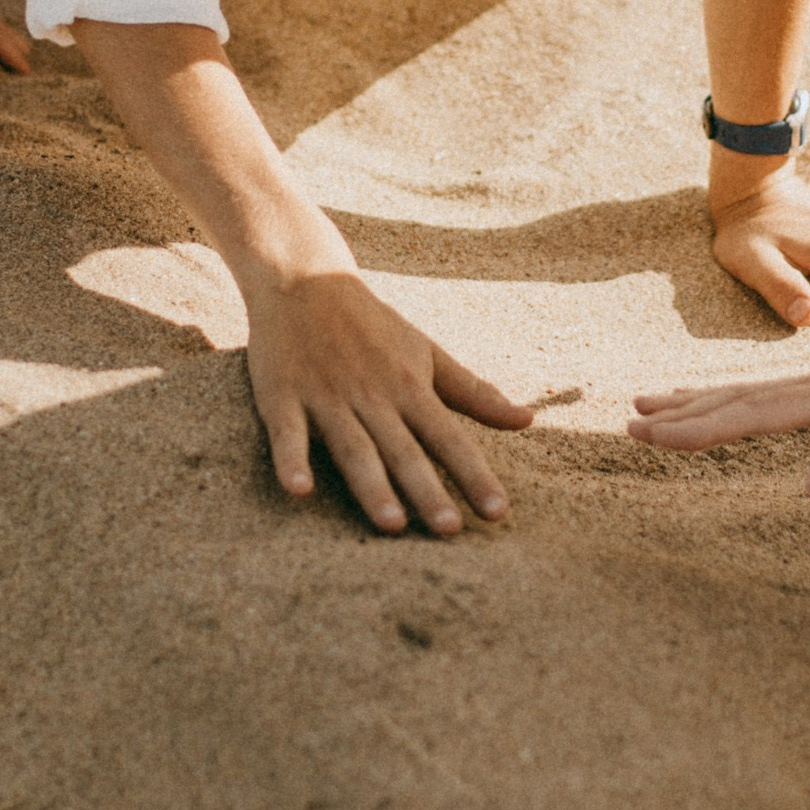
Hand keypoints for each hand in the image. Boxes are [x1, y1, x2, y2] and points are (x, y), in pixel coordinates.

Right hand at [247, 262, 532, 536]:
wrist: (304, 279)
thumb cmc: (373, 325)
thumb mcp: (427, 354)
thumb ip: (473, 392)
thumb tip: (527, 421)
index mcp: (410, 388)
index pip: (449, 438)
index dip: (474, 475)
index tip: (497, 512)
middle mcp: (372, 396)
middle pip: (404, 450)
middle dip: (427, 491)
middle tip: (450, 531)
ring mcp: (326, 396)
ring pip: (353, 448)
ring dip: (372, 486)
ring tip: (391, 524)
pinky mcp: (281, 396)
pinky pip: (286, 433)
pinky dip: (291, 460)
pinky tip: (298, 490)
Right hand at [630, 337, 809, 502]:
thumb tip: (807, 491)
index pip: (755, 413)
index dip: (701, 428)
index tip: (650, 436)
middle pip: (740, 397)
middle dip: (684, 413)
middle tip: (627, 424)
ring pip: (751, 393)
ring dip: (701, 403)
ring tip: (651, 408)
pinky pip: (774, 398)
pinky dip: (736, 402)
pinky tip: (726, 408)